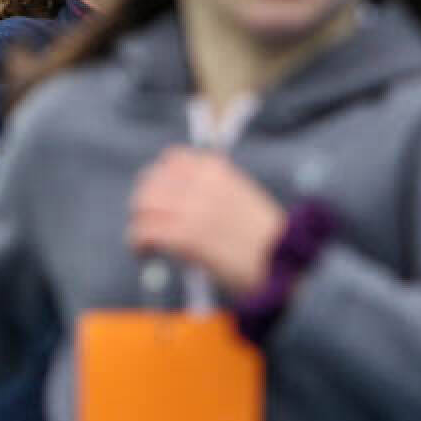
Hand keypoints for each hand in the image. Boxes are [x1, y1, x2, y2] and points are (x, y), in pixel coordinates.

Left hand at [126, 148, 286, 295]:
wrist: (282, 261)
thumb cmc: (265, 236)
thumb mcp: (241, 196)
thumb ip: (213, 188)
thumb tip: (181, 197)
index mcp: (217, 170)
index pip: (172, 159)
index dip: (158, 178)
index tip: (158, 195)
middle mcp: (201, 184)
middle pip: (150, 181)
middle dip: (143, 202)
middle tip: (146, 221)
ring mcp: (191, 209)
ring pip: (143, 205)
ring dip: (138, 222)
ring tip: (143, 240)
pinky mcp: (185, 236)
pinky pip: (144, 232)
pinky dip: (138, 243)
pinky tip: (144, 252)